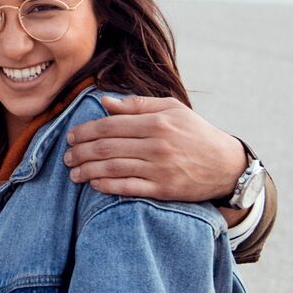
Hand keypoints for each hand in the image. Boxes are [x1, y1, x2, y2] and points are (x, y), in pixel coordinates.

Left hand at [64, 94, 247, 201]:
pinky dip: (106, 186)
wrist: (226, 165)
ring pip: (113, 169)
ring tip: (73, 173)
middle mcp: (156, 145)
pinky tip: (94, 184)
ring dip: (87, 171)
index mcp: (156, 122)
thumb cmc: (196, 133)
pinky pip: (128, 188)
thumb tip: (105, 102)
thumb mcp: (172, 109)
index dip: (85, 131)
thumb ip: (138, 105)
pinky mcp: (163, 189)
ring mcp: (159, 169)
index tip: (70, 136)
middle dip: (80, 152)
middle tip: (66, 156)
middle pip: (107, 148)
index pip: (110, 125)